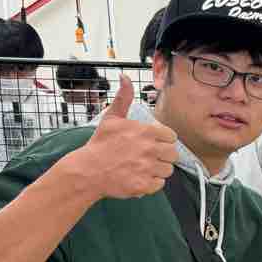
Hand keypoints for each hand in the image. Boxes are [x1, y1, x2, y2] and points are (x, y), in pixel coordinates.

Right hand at [75, 75, 178, 199]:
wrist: (88, 170)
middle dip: (162, 156)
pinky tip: (138, 177)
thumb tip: (125, 77)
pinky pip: (160, 184)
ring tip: (142, 167)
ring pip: (168, 170)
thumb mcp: (112, 118)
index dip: (163, 141)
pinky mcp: (145, 184)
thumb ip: (123, 98)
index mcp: (145, 132)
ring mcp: (148, 168)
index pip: (171, 137)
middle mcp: (150, 149)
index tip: (152, 144)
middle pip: (173, 154)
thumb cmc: (100, 144)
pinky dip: (151, 183)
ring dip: (158, 170)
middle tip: (147, 157)